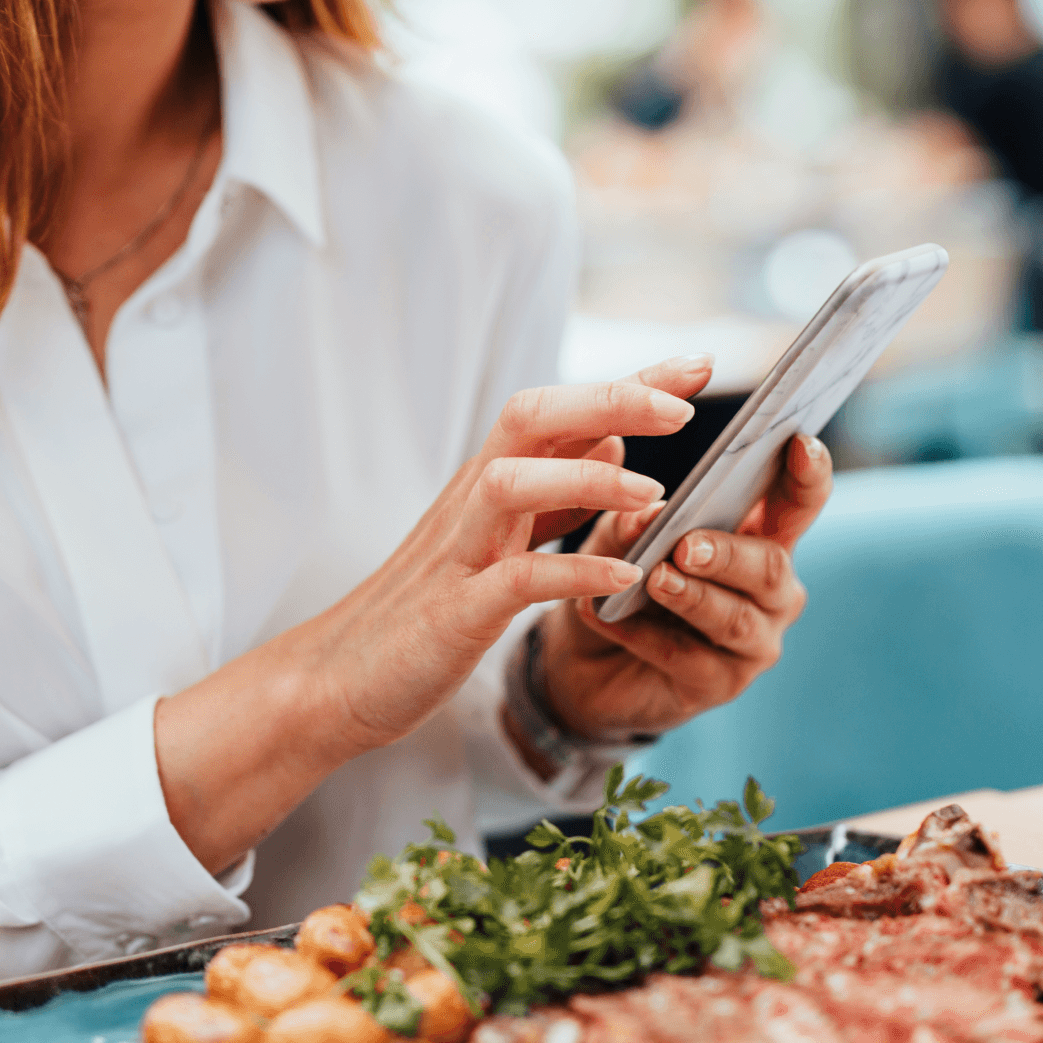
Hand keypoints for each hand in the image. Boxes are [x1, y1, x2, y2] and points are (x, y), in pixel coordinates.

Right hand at [305, 355, 717, 751]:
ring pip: (514, 483)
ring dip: (587, 481)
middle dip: (609, 400)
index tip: (700, 363)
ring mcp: (459, 553)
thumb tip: (616, 443)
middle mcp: (473, 503)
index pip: (562, 410)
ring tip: (656, 495)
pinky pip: (515, 579)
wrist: (342, 678)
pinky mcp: (453, 611)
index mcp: (490, 484)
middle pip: (532, 417)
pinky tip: (623, 576)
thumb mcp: (497, 542)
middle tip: (684, 406)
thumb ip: (555, 493)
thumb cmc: (423, 611)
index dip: (631, 383)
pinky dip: (571, 570)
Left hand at [535, 430, 833, 747]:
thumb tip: (651, 509)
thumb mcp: (614, 539)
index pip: (798, 502)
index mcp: (758, 537)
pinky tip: (615, 620)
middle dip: (728, 553)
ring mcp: (753, 641)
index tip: (799, 443)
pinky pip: (693, 660)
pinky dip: (650, 637)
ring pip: (737, 619)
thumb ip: (632, 520)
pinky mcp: (722, 684)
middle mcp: (771, 590)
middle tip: (685, 545)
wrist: (583, 660)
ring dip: (694, 597)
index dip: (807, 475)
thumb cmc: (617, 581)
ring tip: (655, 580)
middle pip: (769, 566)